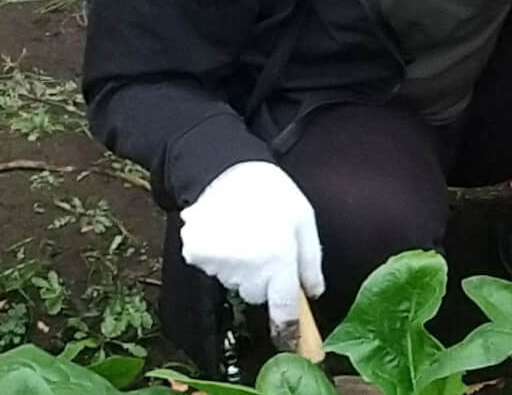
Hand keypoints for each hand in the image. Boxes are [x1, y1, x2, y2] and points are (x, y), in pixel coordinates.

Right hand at [181, 161, 323, 332]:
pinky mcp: (198, 255)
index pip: (284, 307)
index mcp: (279, 259)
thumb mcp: (305, 220)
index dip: (288, 329)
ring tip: (245, 232)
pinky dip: (220, 256)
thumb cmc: (273, 193)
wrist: (226, 168)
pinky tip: (226, 231)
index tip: (290, 344)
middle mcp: (248, 267)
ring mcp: (220, 263)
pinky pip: (214, 268)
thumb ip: (311, 260)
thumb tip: (314, 293)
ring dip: (241, 266)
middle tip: (265, 246)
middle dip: (263, 279)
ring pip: (235, 281)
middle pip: (256, 294)